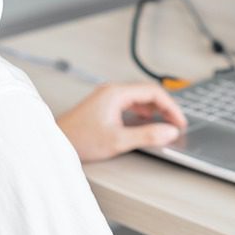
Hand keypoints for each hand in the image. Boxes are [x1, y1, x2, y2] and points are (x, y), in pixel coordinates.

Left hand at [56, 82, 186, 162]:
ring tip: (165, 124)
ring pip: (139, 98)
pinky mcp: (104, 107)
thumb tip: (169, 132)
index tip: (179, 121)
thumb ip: (147, 135)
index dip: (171, 107)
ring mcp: (107, 98)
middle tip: (176, 124)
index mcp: (117, 93)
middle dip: (165, 108)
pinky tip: (146, 123)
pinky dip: (143, 113)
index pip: (153, 92)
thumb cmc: (79, 139)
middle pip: (148, 93)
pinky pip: (130, 104)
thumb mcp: (118, 140)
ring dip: (155, 110)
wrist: (55, 143)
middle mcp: (112, 91)